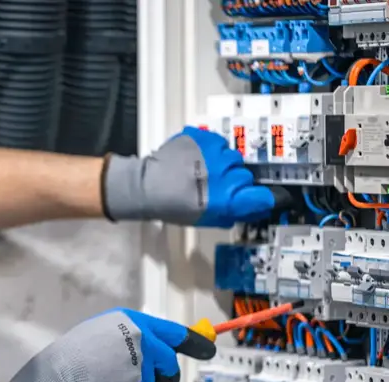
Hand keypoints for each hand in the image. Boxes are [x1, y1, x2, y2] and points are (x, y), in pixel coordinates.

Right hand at [0, 309, 215, 381]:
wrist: (58, 374)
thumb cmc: (76, 353)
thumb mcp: (106, 332)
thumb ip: (132, 337)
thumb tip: (159, 349)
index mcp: (132, 320)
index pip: (173, 332)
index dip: (194, 342)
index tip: (209, 349)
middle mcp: (141, 338)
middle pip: (169, 363)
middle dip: (165, 378)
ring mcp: (139, 363)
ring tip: (107, 381)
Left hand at [102, 126, 275, 226]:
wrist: (147, 186)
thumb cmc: (174, 207)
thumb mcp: (206, 218)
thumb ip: (233, 213)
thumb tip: (256, 208)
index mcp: (228, 197)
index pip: (262, 196)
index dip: (259, 198)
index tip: (254, 198)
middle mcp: (226, 172)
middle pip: (245, 174)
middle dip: (235, 181)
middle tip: (216, 186)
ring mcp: (215, 151)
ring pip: (232, 156)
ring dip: (223, 164)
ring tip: (204, 170)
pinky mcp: (203, 136)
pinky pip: (217, 142)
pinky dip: (211, 150)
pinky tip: (196, 159)